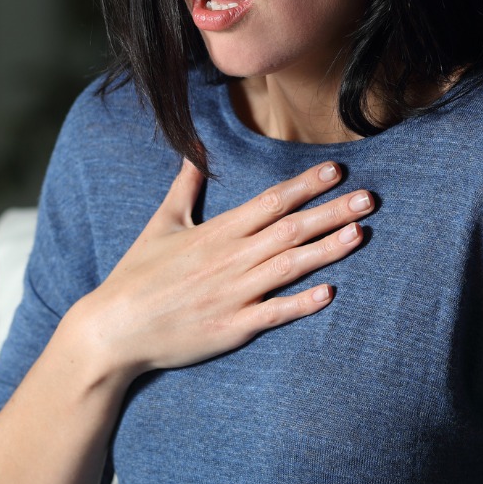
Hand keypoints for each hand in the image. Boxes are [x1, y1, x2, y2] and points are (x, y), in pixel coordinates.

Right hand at [80, 159, 372, 375]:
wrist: (113, 329)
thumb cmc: (136, 276)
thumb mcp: (160, 224)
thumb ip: (184, 188)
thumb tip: (195, 154)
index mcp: (217, 232)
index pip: (270, 201)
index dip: (305, 185)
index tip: (336, 171)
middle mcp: (231, 259)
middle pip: (290, 230)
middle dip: (332, 212)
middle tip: (369, 198)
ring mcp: (234, 295)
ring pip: (290, 267)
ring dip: (327, 250)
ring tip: (360, 233)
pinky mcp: (232, 327)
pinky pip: (274, 314)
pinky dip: (301, 304)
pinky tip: (329, 293)